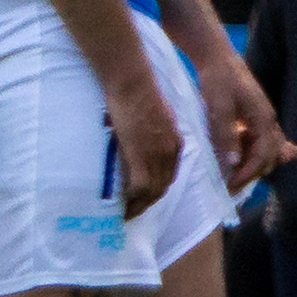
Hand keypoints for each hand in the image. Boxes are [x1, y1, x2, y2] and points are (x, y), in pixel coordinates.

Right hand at [106, 70, 184, 219]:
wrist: (132, 83)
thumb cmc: (138, 91)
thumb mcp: (154, 113)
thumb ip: (153, 129)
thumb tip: (141, 136)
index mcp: (174, 142)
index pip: (169, 173)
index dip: (157, 188)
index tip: (144, 196)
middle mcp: (170, 152)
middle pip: (163, 186)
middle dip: (149, 202)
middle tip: (133, 210)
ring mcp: (157, 156)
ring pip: (152, 191)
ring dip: (140, 205)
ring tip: (125, 213)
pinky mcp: (141, 156)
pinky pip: (140, 188)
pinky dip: (133, 201)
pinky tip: (121, 207)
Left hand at [194, 52, 294, 195]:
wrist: (216, 57)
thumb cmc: (217, 79)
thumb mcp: (218, 106)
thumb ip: (225, 134)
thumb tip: (234, 162)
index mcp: (264, 120)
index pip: (264, 156)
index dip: (248, 173)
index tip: (230, 185)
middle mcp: (268, 122)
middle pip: (268, 157)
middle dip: (251, 173)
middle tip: (229, 187)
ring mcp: (262, 120)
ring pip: (264, 151)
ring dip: (251, 165)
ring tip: (232, 178)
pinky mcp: (253, 118)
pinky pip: (258, 142)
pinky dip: (250, 154)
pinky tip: (237, 162)